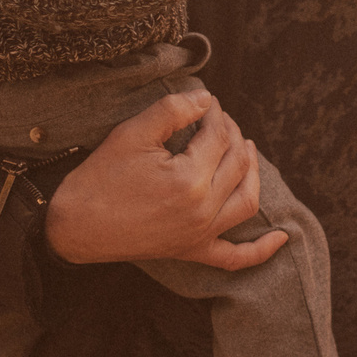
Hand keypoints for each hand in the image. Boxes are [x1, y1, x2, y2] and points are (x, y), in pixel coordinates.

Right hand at [44, 88, 288, 269]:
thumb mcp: (132, 133)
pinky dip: (261, 251)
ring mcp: (200, 235)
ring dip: (253, 174)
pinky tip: (283, 239)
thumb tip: (206, 99)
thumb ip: (173, 110)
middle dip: (231, 134)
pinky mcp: (192, 252)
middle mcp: (203, 210)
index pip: (218, 136)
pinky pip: (236, 258)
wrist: (74, 226)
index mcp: (190, 179)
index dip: (215, 113)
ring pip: (246, 202)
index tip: (206, 101)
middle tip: (218, 118)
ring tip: (247, 151)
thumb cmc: (99, 178)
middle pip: (235, 163)